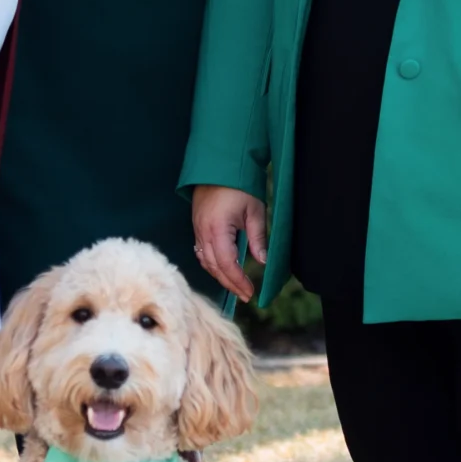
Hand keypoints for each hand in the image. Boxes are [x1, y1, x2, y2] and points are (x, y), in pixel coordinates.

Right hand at [190, 186, 267, 301]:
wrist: (219, 166)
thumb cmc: (240, 186)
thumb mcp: (255, 211)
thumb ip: (258, 238)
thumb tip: (262, 261)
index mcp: (217, 229)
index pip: (227, 264)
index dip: (238, 281)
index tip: (250, 292)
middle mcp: (203, 232)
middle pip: (215, 267)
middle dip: (230, 284)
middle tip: (246, 295)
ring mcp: (198, 230)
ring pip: (206, 261)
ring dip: (220, 276)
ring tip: (236, 286)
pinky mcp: (197, 226)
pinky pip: (202, 252)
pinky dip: (212, 264)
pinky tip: (222, 269)